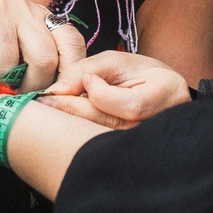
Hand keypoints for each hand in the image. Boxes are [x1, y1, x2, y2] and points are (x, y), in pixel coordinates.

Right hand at [0, 0, 85, 89]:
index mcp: (37, 15)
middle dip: (28, 87)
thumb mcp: (7, 51)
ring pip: (7, 66)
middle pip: (45, 59)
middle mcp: (21, 6)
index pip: (72, 41)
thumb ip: (32, 63)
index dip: (69, 73)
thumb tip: (59, 98)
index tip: (54, 97)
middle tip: (7, 93)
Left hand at [40, 51, 189, 128]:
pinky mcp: (130, 151)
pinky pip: (100, 142)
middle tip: (44, 100)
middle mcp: (161, 124)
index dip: (103, 94)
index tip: (86, 80)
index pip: (131, 105)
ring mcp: (146, 141)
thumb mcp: (115, 62)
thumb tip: (58, 89)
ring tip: (51, 107)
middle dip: (76, 109)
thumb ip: (87, 70)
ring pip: (103, 135)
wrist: (156, 92)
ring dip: (74, 121)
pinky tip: (65, 120)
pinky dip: (81, 130)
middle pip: (112, 123)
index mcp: (167, 94)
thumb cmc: (138, 73)